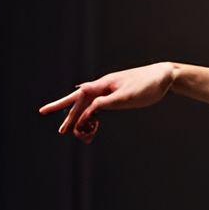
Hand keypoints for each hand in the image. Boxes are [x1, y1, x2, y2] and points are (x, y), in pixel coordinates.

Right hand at [38, 61, 174, 142]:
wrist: (163, 77)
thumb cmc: (147, 86)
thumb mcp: (127, 97)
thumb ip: (106, 100)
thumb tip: (85, 101)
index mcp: (101, 87)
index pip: (77, 98)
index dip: (61, 106)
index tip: (45, 112)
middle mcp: (102, 88)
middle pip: (80, 103)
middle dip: (70, 117)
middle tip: (61, 131)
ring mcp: (109, 92)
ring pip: (89, 106)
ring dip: (82, 119)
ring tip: (78, 132)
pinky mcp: (117, 95)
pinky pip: (100, 106)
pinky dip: (94, 115)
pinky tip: (92, 121)